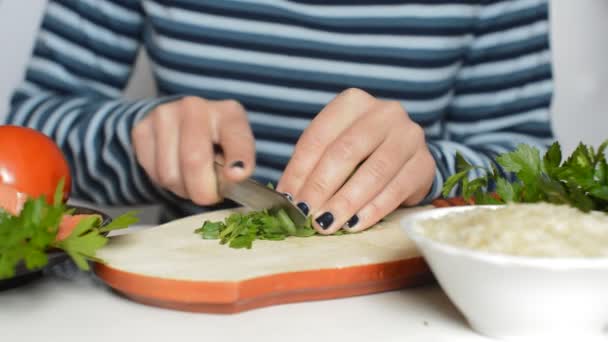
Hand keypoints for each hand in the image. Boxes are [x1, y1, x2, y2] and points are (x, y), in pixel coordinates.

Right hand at [132, 96, 254, 204]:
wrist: (182, 123)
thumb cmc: (216, 142)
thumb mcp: (237, 150)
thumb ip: (239, 166)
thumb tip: (233, 177)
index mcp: (228, 113)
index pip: (236, 137)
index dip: (238, 159)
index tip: (237, 175)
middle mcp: (195, 108)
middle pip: (194, 160)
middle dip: (203, 191)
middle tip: (209, 196)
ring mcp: (165, 115)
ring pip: (170, 174)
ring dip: (183, 189)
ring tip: (192, 180)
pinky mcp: (141, 129)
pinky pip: (153, 174)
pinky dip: (166, 184)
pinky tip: (176, 170)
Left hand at [277, 88, 434, 233]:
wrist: (407, 157)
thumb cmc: (362, 153)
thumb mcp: (333, 150)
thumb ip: (310, 168)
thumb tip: (286, 198)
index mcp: (353, 103)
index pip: (319, 137)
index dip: (300, 170)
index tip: (288, 199)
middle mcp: (384, 113)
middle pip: (346, 151)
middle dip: (322, 187)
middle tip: (305, 214)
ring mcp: (408, 136)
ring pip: (373, 172)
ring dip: (346, 202)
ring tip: (326, 224)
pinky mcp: (424, 163)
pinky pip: (396, 189)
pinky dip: (372, 210)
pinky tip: (355, 225)